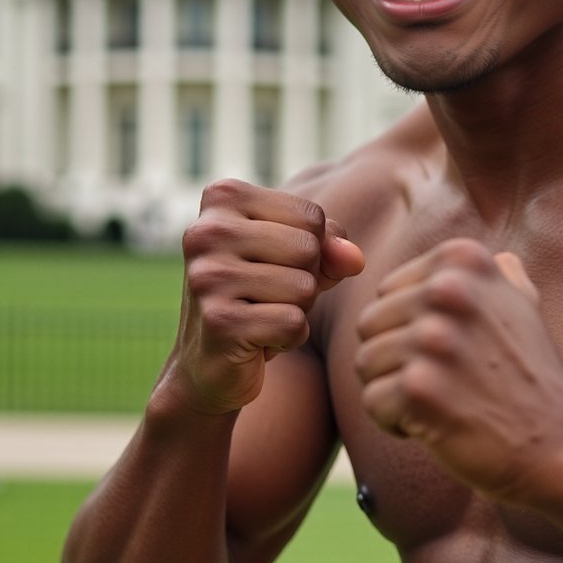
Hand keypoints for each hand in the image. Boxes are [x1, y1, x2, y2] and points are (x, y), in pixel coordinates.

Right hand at [162, 180, 365, 416]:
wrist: (208, 364)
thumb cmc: (258, 297)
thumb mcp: (296, 259)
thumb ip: (330, 246)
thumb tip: (355, 258)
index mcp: (223, 199)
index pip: (312, 215)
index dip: (312, 248)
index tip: (273, 266)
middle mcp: (207, 231)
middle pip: (309, 248)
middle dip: (306, 281)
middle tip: (268, 297)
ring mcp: (208, 276)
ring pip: (304, 287)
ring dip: (297, 311)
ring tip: (261, 317)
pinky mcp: (219, 321)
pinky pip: (294, 324)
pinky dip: (289, 339)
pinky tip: (258, 341)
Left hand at [354, 240, 562, 504]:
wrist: (558, 440)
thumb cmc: (531, 375)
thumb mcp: (520, 306)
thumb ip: (493, 276)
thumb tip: (482, 261)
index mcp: (463, 261)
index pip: (387, 292)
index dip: (410, 329)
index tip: (453, 352)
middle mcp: (447, 290)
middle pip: (369, 325)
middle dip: (395, 361)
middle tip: (444, 383)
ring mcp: (433, 338)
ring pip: (365, 363)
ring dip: (394, 392)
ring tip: (441, 402)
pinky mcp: (420, 388)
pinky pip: (372, 401)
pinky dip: (396, 423)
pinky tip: (436, 426)